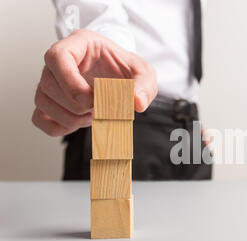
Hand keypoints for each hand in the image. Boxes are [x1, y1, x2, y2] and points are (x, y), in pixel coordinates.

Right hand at [32, 29, 156, 136]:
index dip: (71, 83)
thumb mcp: (143, 72)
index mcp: (79, 44)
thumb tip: (138, 102)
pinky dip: (58, 127)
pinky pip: (39, 118)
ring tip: (93, 116)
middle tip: (99, 109)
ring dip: (70, 117)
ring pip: (43, 102)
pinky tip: (78, 124)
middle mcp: (59, 61)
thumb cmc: (126, 69)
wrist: (120, 76)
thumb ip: (144, 85)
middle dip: (77, 106)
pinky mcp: (50, 101)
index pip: (57, 57)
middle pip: (49, 85)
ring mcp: (50, 81)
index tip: (92, 99)